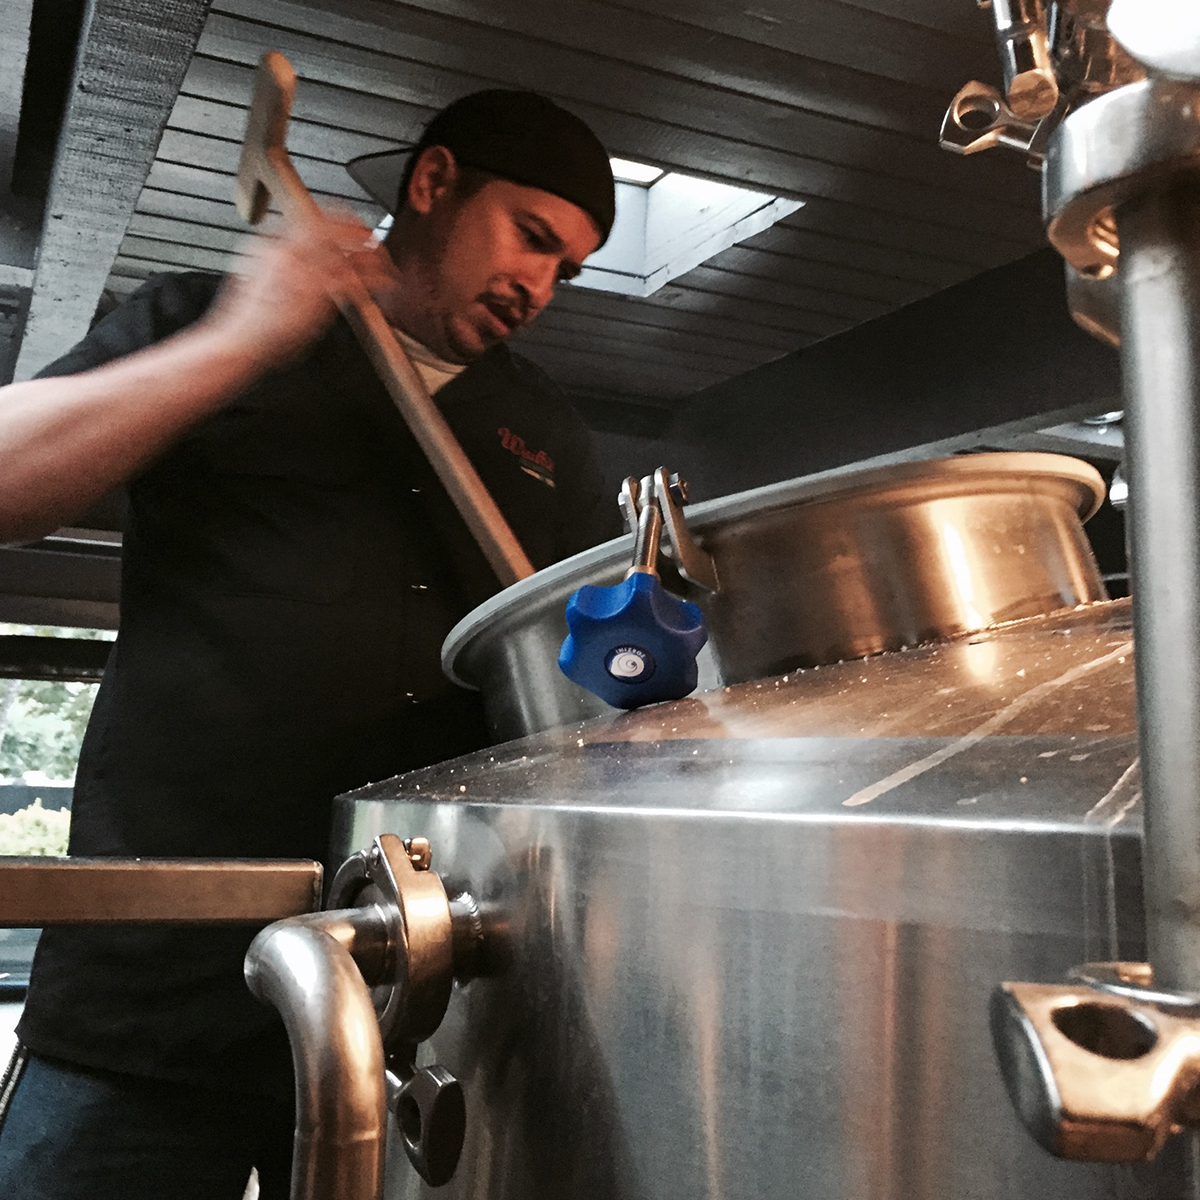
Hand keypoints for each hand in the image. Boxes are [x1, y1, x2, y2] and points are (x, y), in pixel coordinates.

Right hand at [200, 210, 399, 371]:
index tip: (354, 226)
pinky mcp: (314, 292)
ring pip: (345, 248)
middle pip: (329, 224)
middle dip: (357, 229)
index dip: (338, 219)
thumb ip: (281, 263)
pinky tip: (385, 281)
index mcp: (271, 245)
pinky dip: (374, 278)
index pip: (310, 218)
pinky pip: (352, 277)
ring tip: (385, 260)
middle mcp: (285, 250)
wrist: (240, 342)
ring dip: (370, 252)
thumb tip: (300, 258)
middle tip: (373, 239)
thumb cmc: (250, 321)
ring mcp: (300, 269)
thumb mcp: (260, 279)